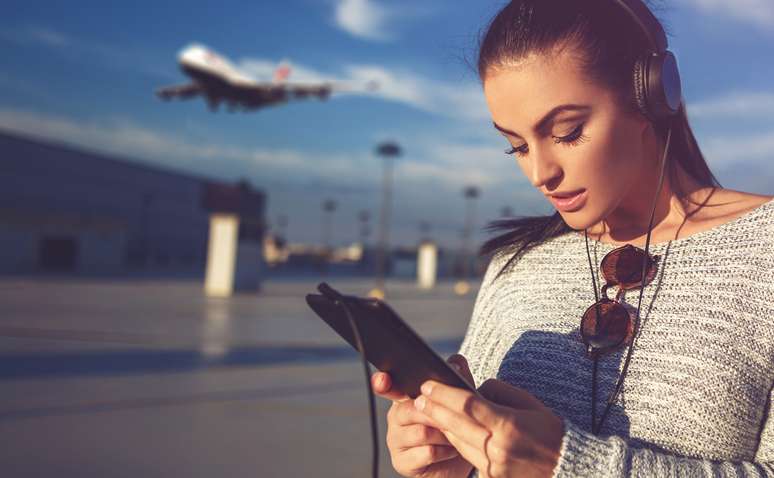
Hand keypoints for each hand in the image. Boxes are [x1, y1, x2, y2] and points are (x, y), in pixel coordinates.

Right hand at [372, 354, 475, 477]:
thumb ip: (457, 379)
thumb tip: (457, 361)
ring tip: (456, 436)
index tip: (383, 379)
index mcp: (404, 398)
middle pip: (412, 409)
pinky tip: (451, 452)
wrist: (456, 462)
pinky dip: (445, 452)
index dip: (382, 382)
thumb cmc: (453, 427)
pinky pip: (427, 453)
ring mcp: (395, 441)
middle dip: (437, 415)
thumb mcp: (458, 401)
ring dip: (445, 435)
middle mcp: (395, 417)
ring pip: (422, 432)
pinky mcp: (402, 462)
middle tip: (454, 419)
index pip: (388, 387)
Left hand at [413, 372, 564, 477]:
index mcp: (508, 426)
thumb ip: (498, 392)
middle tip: (418, 398)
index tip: (428, 384)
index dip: (443, 394)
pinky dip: (457, 442)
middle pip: (456, 425)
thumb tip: (474, 390)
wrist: (568, 468)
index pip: (467, 405)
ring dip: (442, 426)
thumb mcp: (528, 403)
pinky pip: (468, 456)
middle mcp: (497, 448)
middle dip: (434, 410)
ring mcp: (493, 467)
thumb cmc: (550, 431)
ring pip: (458, 443)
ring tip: (429, 411)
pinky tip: (449, 431)